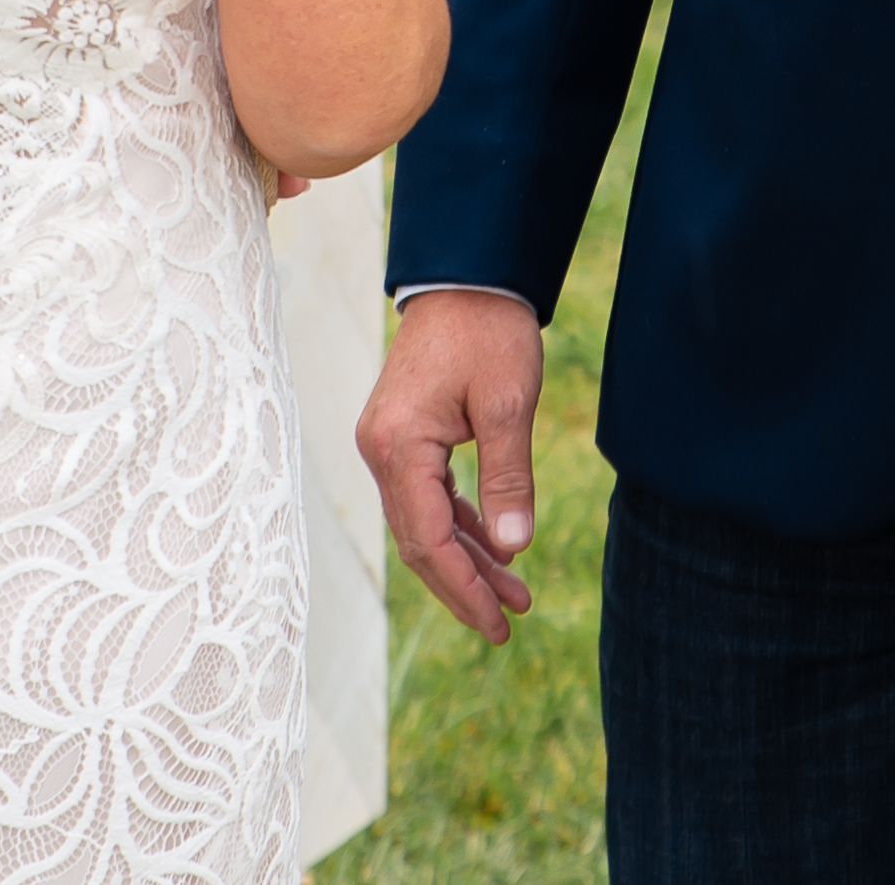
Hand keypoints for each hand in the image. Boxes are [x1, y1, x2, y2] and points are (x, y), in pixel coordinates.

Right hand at [356, 289, 544, 642]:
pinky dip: (458, 523)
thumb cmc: (488, 330)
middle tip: (509, 619)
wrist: (468, 273)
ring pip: (423, 521)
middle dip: (465, 582)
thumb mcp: (507, 403)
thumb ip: (507, 479)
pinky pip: (426, 495)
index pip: (429, 539)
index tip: (500, 622)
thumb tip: (513, 550)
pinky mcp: (401, 433)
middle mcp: (380, 449)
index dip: (465, 586)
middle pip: (419, 540)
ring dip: (465, 557)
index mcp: (398, 445)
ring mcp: (387, 442)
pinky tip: (492, 545)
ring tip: (514, 591)